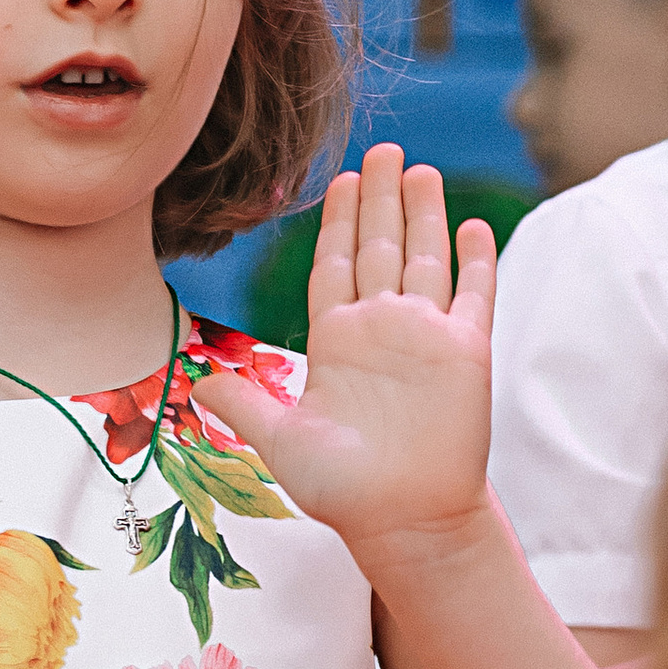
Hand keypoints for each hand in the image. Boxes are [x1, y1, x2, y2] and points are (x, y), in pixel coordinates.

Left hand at [211, 147, 498, 570]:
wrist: (403, 519)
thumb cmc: (343, 490)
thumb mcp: (280, 440)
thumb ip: (244, 402)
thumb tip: (192, 380)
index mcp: (338, 340)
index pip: (336, 264)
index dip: (338, 221)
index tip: (340, 179)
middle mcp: (382, 329)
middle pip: (380, 247)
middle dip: (379, 198)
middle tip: (383, 149)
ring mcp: (426, 338)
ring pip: (426, 258)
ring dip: (424, 214)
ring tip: (419, 169)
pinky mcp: (466, 353)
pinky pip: (474, 296)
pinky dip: (476, 260)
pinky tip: (473, 226)